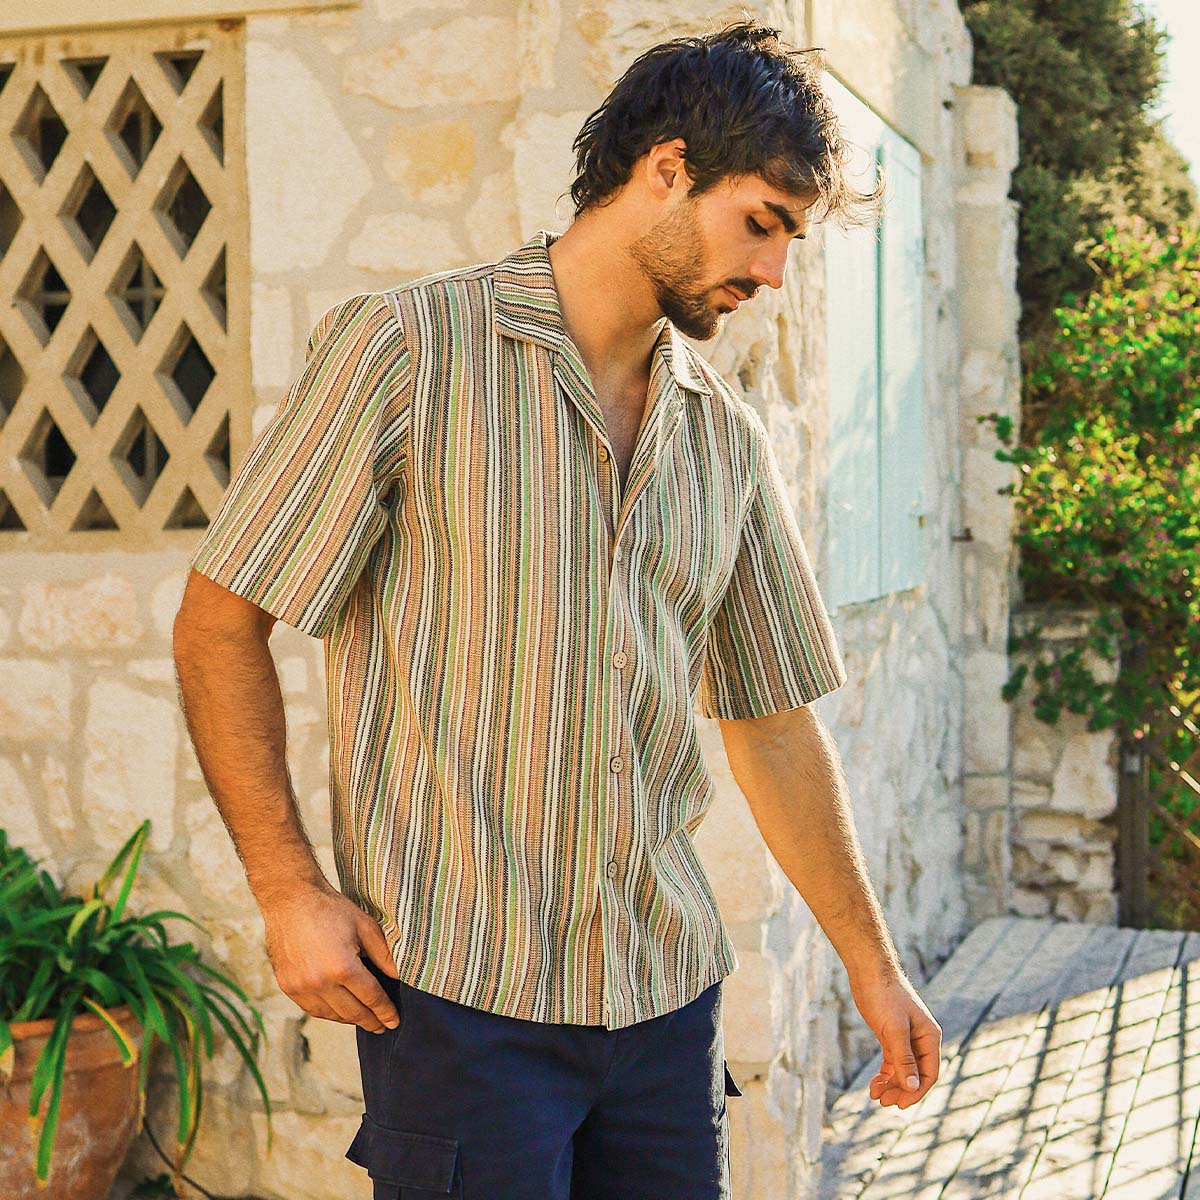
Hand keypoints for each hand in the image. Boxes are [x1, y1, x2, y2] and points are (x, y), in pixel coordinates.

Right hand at [261, 884, 401, 1032]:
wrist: (291, 900)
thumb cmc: (331, 910)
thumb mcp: (365, 927)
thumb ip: (384, 955)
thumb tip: (400, 977)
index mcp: (343, 967)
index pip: (371, 998)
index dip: (385, 1012)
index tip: (394, 1022)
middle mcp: (320, 983)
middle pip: (352, 1013)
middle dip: (370, 1021)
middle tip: (382, 1026)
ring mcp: (301, 987)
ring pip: (331, 1015)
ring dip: (350, 1019)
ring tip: (363, 1018)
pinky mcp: (288, 987)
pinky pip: (312, 1009)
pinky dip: (328, 1013)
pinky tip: (339, 1010)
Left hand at [849, 967, 941, 1109]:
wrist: (868, 970)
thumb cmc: (884, 995)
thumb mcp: (894, 1029)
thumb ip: (903, 1058)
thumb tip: (912, 1087)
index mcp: (929, 1038)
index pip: (928, 1074)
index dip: (916, 1092)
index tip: (900, 1105)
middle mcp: (921, 1040)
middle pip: (915, 1075)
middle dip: (901, 1090)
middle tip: (883, 1102)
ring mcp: (906, 1038)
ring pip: (902, 1070)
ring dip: (891, 1085)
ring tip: (875, 1096)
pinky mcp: (890, 1036)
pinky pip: (892, 1062)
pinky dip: (884, 1074)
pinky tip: (874, 1084)